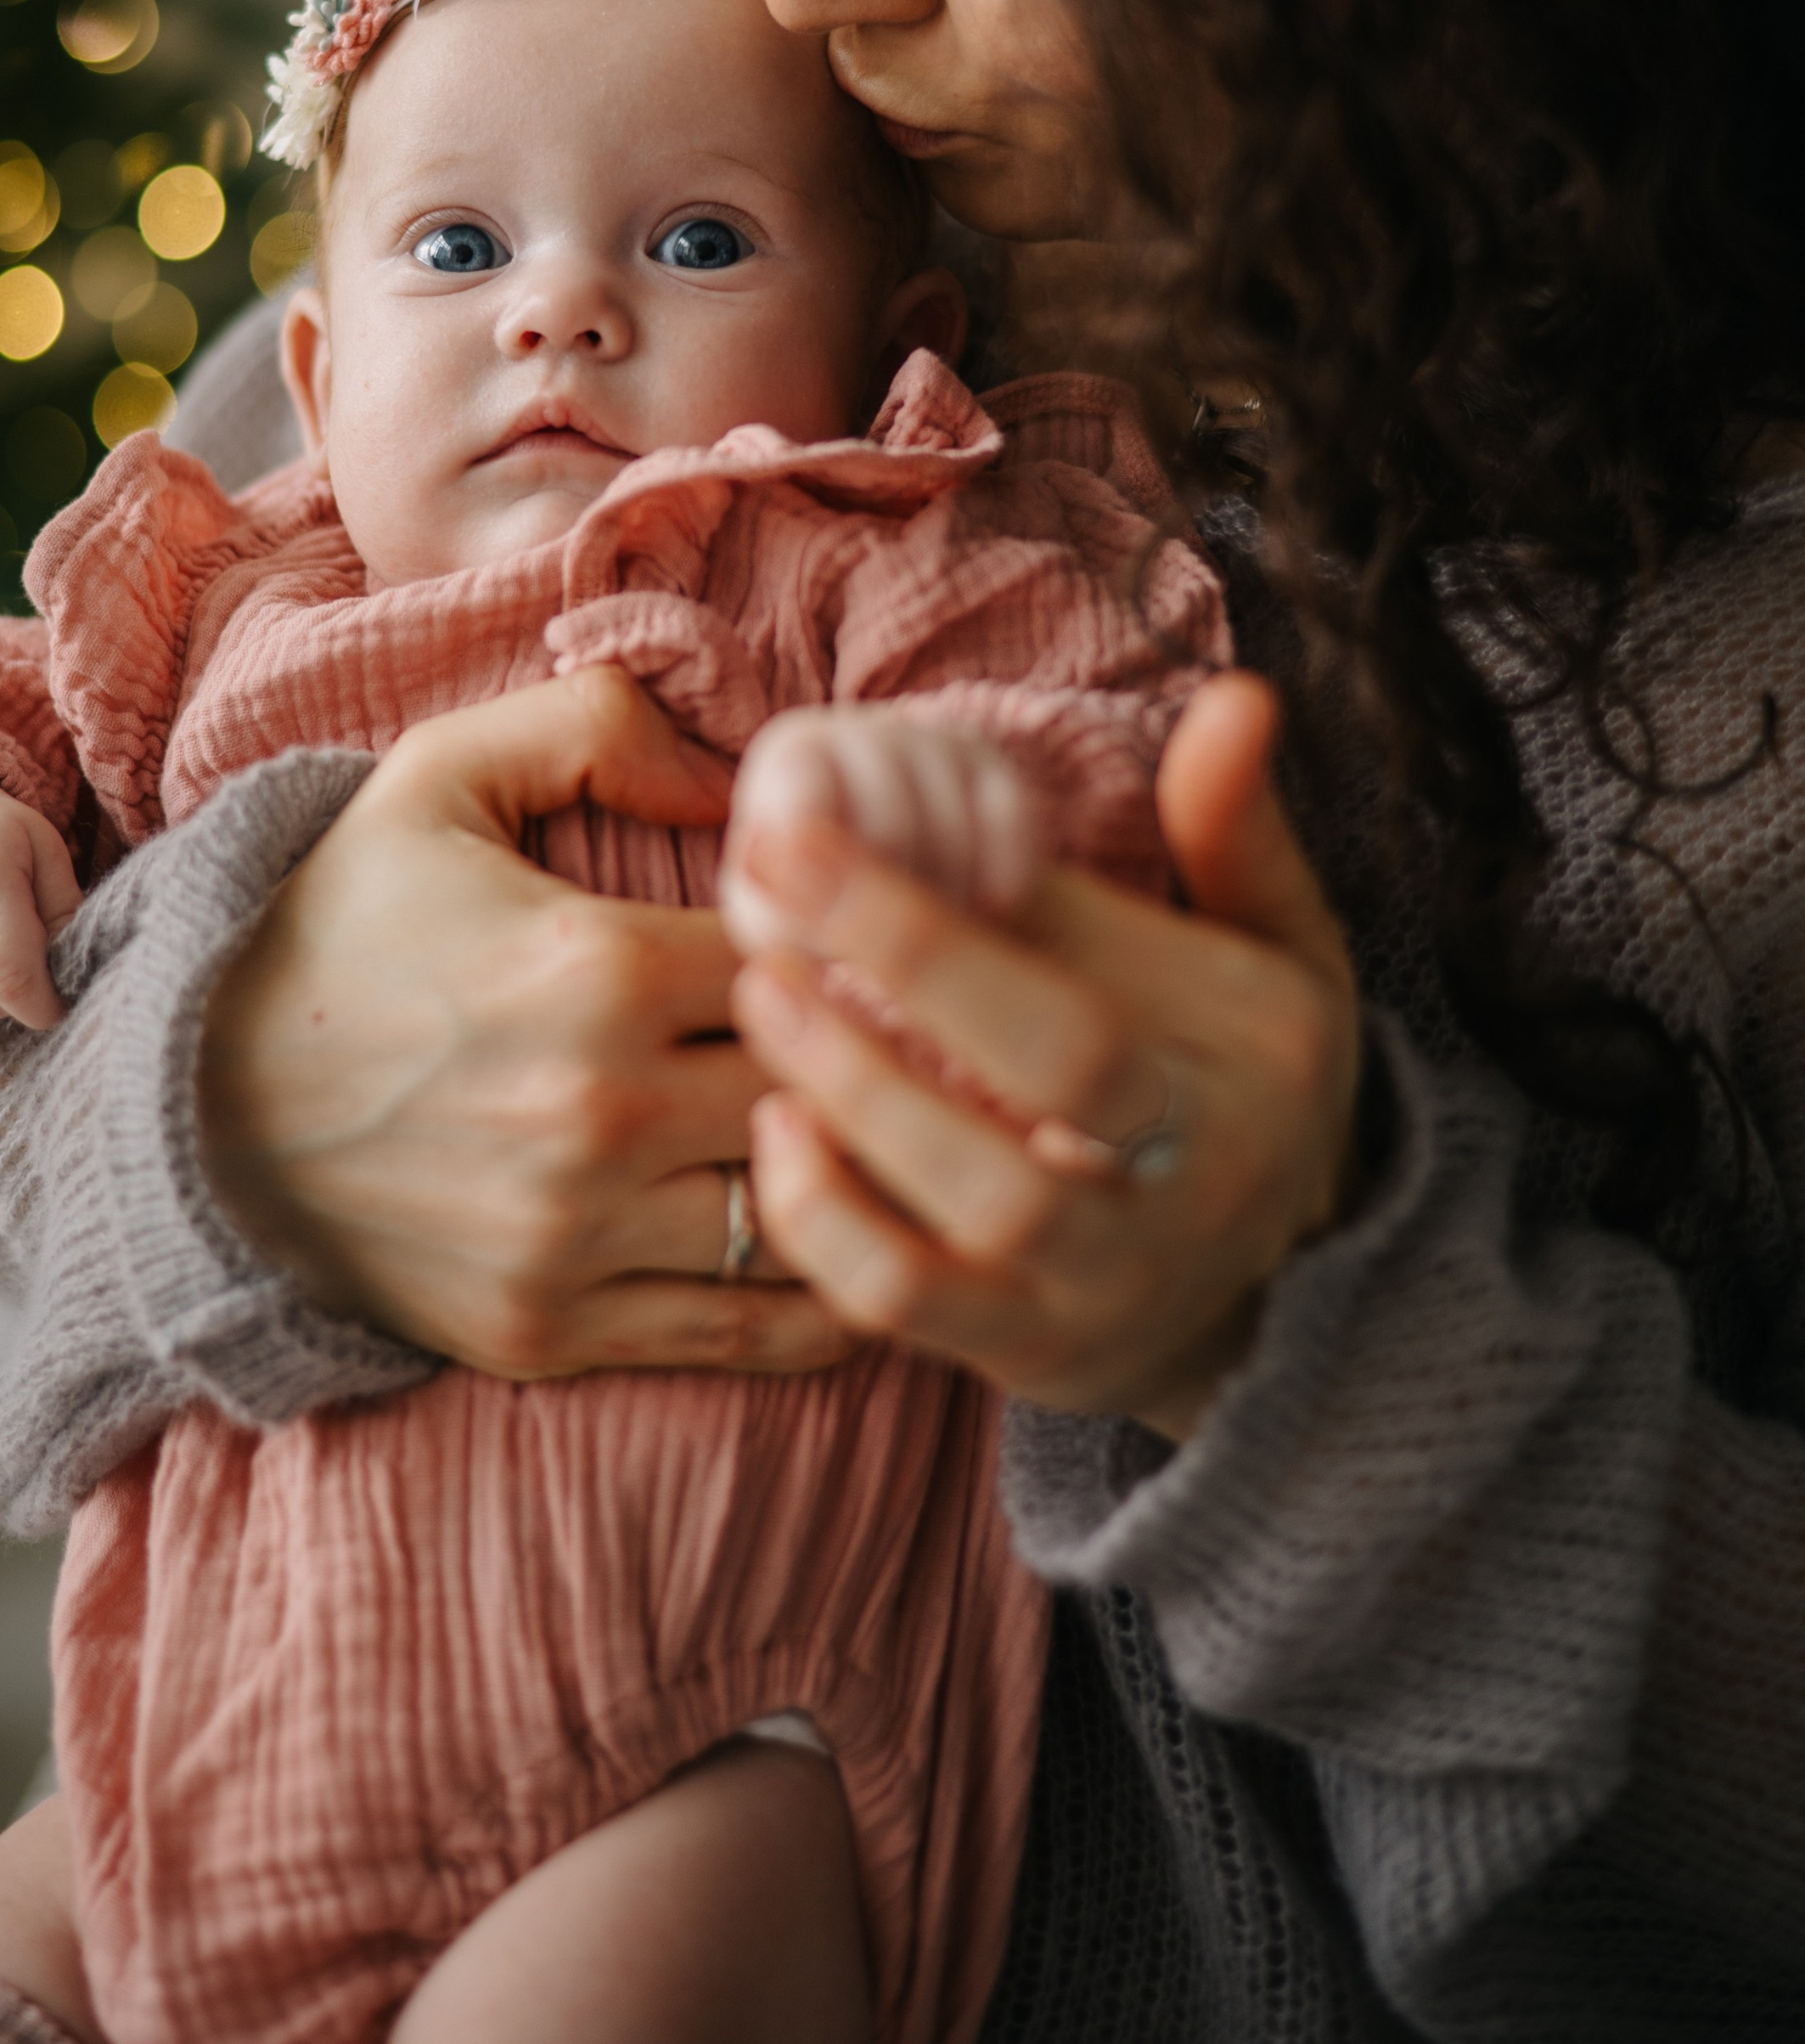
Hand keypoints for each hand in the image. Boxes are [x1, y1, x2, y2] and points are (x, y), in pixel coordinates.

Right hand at [198, 665, 853, 1379]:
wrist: (191, 1106)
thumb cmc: (338, 925)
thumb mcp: (440, 774)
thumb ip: (597, 722)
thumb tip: (740, 770)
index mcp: (598, 969)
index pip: (819, 961)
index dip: (869, 949)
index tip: (879, 945)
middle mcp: (599, 1116)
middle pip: (831, 1094)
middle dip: (878, 1066)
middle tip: (915, 1047)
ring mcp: (574, 1239)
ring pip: (807, 1221)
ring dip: (862, 1181)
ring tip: (898, 1144)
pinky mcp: (548, 1332)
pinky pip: (743, 1335)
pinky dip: (818, 1303)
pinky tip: (852, 1245)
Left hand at [731, 673, 1359, 1440]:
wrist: (1268, 1291)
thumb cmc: (1235, 1077)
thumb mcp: (1276, 949)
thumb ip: (1234, 828)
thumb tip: (1236, 695)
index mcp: (1249, 1059)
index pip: (1092, 982)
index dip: (945, 914)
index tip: (815, 829)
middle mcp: (1190, 1175)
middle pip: (1052, 1080)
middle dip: (903, 974)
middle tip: (771, 897)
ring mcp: (1104, 1278)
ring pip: (980, 1204)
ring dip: (857, 1098)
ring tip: (766, 997)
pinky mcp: (1026, 1348)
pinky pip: (912, 1305)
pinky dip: (830, 1226)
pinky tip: (776, 1133)